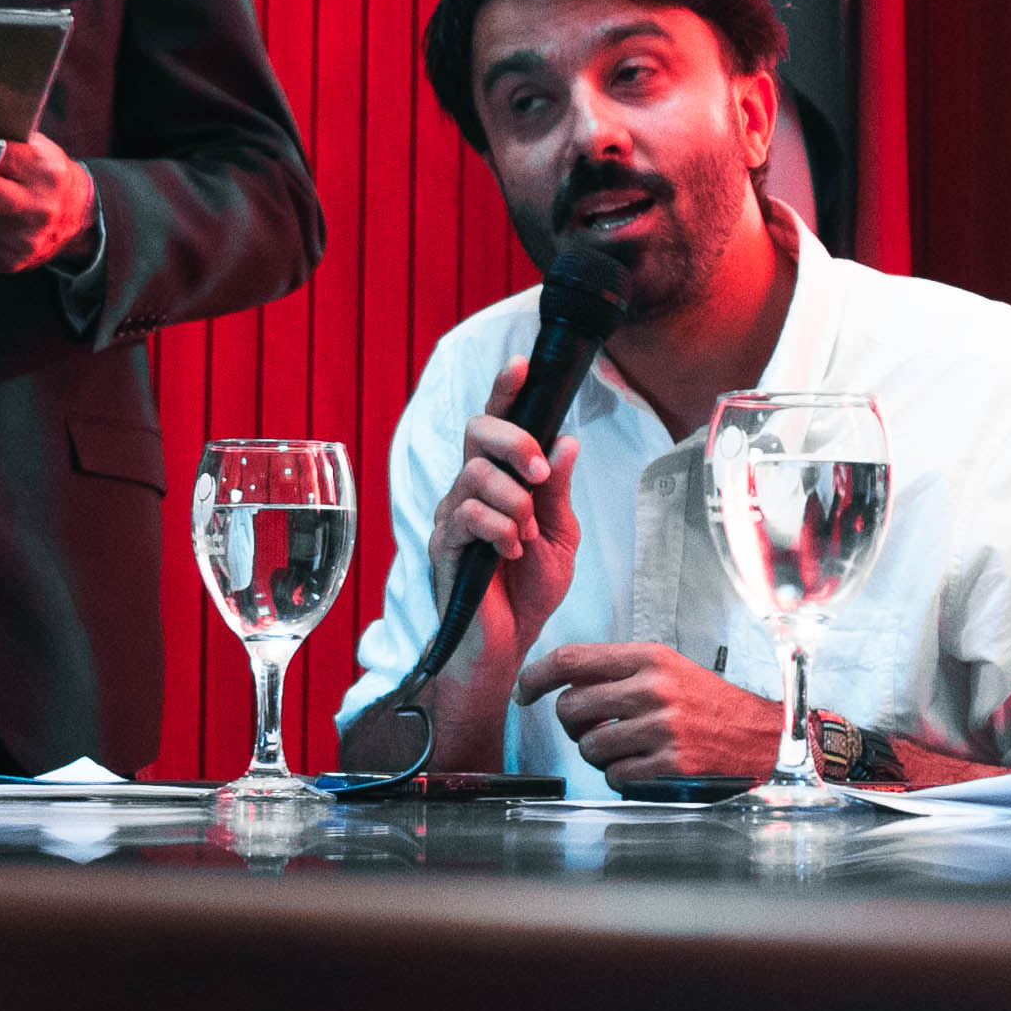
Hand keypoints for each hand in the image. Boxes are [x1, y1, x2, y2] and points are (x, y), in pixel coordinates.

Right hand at [429, 358, 584, 689]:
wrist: (509, 646)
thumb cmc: (529, 592)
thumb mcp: (559, 537)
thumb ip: (559, 491)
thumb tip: (567, 440)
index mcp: (500, 482)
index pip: (498, 425)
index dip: (504, 391)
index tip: (519, 364)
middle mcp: (470, 490)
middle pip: (477, 432)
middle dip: (514, 442)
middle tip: (539, 473)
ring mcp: (452, 516)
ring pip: (476, 474)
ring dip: (514, 502)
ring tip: (526, 536)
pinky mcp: (443, 545)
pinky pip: (468, 515)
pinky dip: (500, 529)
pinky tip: (510, 552)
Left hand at [517, 642, 790, 782]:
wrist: (761, 735)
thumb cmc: (709, 704)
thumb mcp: (667, 669)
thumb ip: (618, 671)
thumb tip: (561, 681)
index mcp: (649, 658)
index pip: (571, 659)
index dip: (537, 676)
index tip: (525, 691)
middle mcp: (653, 688)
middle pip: (571, 706)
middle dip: (571, 724)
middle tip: (589, 728)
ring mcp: (661, 726)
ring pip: (588, 746)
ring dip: (596, 753)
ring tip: (624, 748)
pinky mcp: (670, 762)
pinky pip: (614, 775)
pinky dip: (619, 775)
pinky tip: (641, 765)